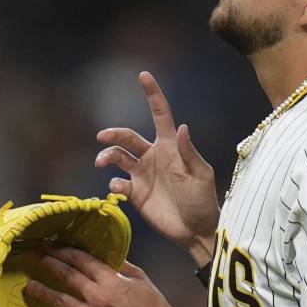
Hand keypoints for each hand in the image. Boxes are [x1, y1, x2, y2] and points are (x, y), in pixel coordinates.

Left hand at [25, 246, 201, 306]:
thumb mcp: (141, 280)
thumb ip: (122, 267)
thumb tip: (107, 257)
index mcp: (112, 281)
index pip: (81, 260)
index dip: (63, 250)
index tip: (51, 245)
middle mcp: (98, 298)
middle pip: (66, 276)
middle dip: (48, 263)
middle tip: (35, 255)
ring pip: (59, 301)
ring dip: (43, 291)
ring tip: (30, 285)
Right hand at [95, 71, 218, 261]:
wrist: (196, 231)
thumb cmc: (204, 201)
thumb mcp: (201, 176)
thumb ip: (189, 153)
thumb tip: (181, 127)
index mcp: (170, 146)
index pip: (159, 114)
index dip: (152, 94)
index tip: (143, 75)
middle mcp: (153, 156)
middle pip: (128, 137)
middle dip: (113, 134)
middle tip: (102, 137)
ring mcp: (142, 174)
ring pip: (118, 157)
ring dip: (108, 156)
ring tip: (102, 162)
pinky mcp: (135, 193)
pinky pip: (119, 183)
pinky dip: (114, 183)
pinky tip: (120, 188)